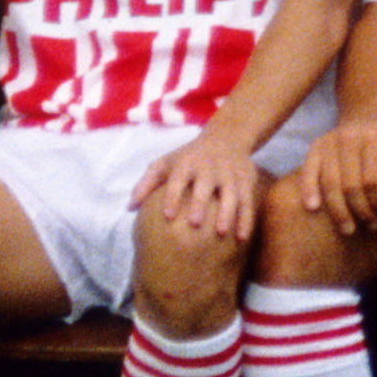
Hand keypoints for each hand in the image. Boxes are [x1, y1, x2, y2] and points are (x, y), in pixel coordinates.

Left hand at [141, 139, 264, 245]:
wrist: (227, 137)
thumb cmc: (188, 156)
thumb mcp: (166, 162)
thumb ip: (147, 183)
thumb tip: (129, 208)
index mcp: (187, 162)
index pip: (179, 179)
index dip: (173, 196)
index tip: (168, 216)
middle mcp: (210, 167)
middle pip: (206, 184)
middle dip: (201, 203)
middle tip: (195, 223)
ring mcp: (230, 173)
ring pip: (231, 193)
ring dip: (228, 212)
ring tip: (221, 233)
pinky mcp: (246, 181)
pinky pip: (247, 201)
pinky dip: (246, 219)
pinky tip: (241, 238)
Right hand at [302, 117, 376, 234]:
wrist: (365, 120)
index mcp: (375, 138)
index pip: (373, 180)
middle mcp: (350, 137)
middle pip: (351, 184)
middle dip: (360, 210)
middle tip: (368, 225)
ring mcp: (330, 141)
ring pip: (330, 183)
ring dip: (339, 210)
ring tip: (348, 229)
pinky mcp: (315, 146)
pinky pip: (308, 172)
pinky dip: (308, 190)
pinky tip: (313, 208)